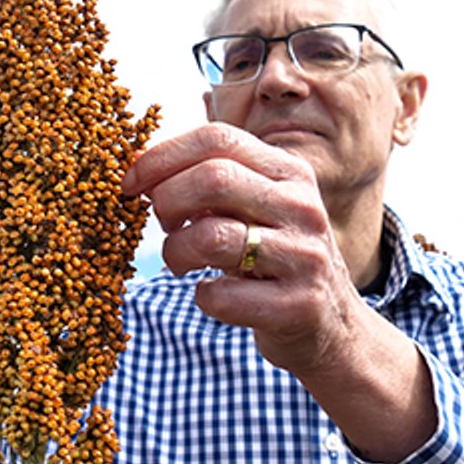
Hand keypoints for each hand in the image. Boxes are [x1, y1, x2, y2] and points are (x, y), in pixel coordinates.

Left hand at [121, 122, 363, 376]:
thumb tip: (142, 169)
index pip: (217, 139)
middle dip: (166, 201)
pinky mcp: (298, 305)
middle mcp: (302, 206)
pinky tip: (211, 293)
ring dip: (175, 251)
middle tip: (163, 224)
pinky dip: (201, 296)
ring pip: (211, 237)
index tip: (131, 182)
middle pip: (212, 179)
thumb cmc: (272, 256)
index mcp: (288, 171)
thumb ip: (214, 181)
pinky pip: (221, 296)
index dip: (162, 156)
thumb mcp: (256, 206)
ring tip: (179, 261)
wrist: (332, 324)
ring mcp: (304, 256)